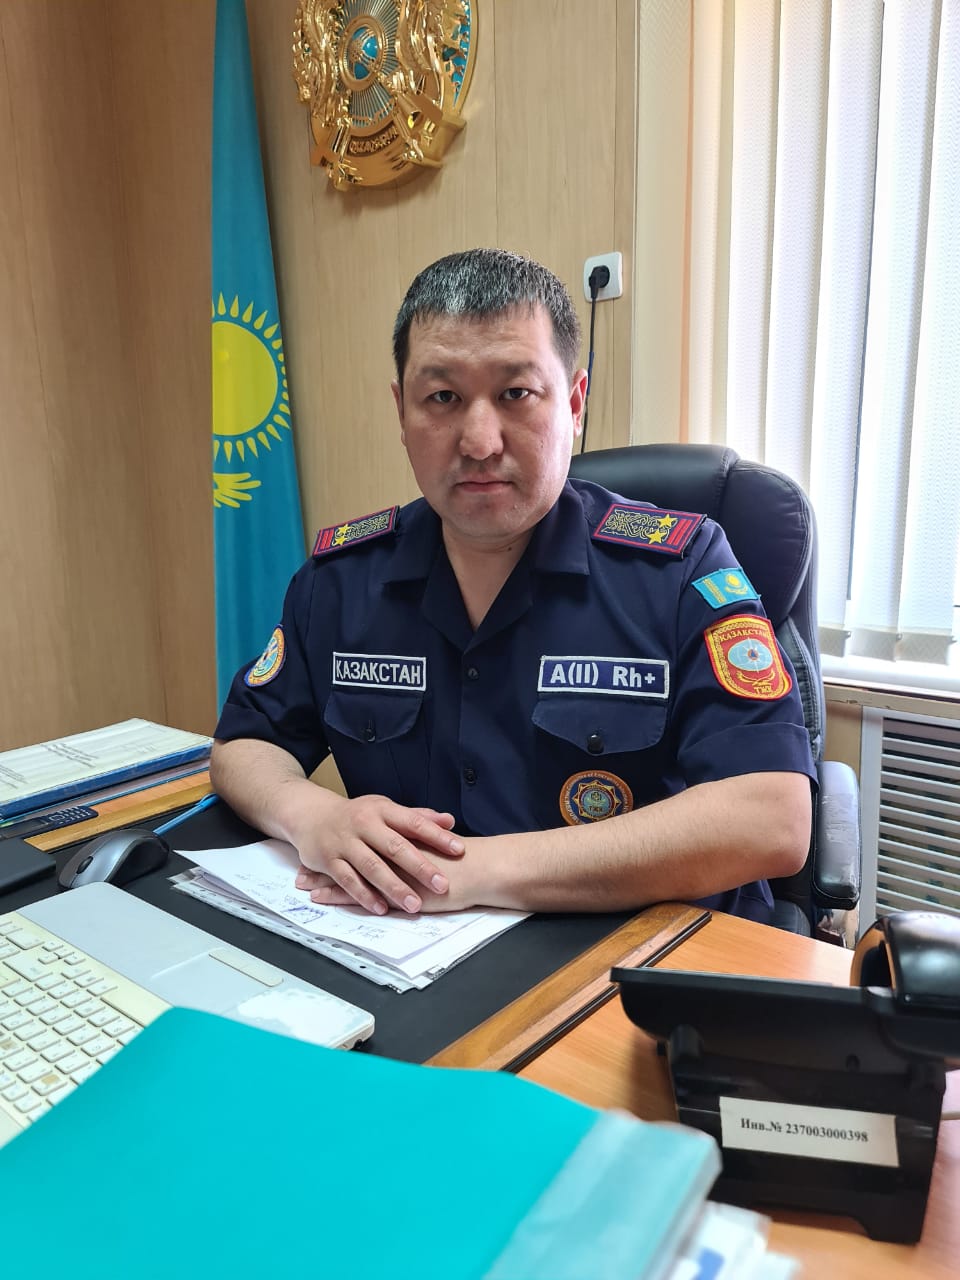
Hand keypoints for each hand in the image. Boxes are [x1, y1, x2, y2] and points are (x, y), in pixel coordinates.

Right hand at [290, 792, 463, 914]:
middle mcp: (363, 824)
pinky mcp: (328, 860)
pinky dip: (364, 895)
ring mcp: (344, 843)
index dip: (437, 836)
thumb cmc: (357, 815)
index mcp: (382, 810)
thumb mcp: (385, 809)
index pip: (414, 822)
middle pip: (395, 846)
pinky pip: (348, 880)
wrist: (310, 815)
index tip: (459, 849)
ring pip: (372, 867)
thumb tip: (449, 821)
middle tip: (442, 884)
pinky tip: (381, 908)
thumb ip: (417, 817)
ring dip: (394, 887)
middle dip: (420, 867)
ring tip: (415, 905)